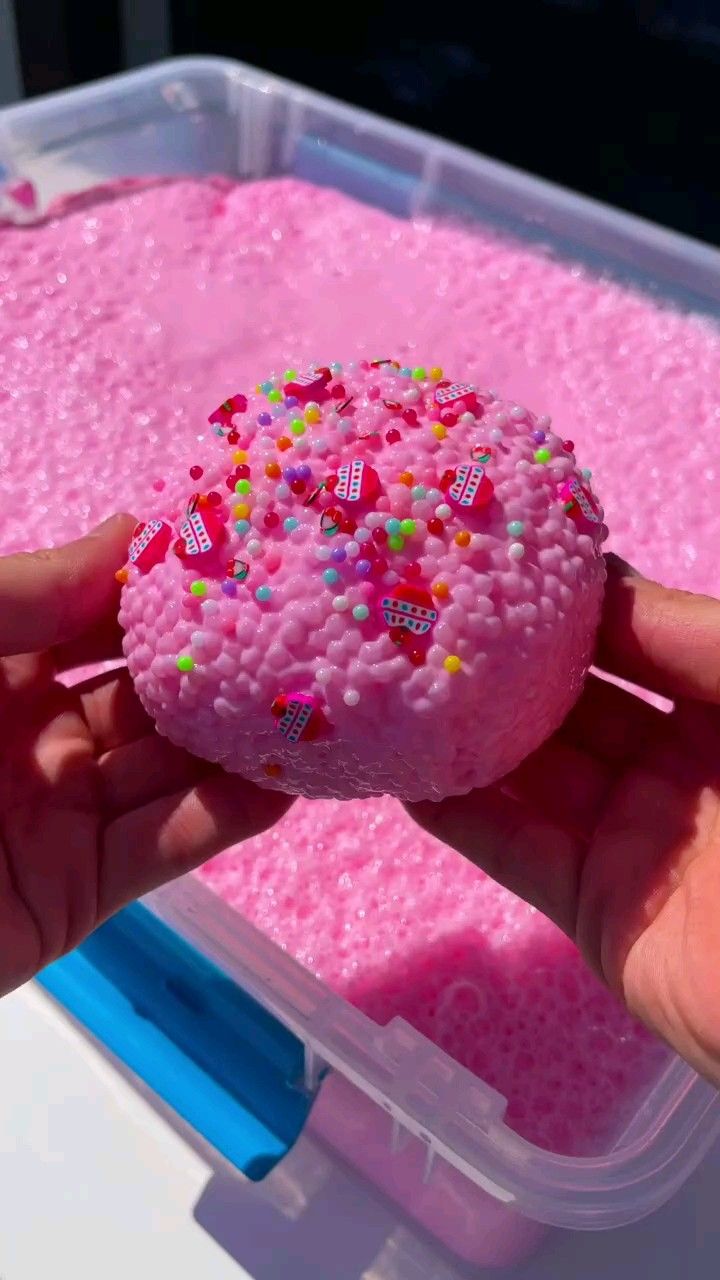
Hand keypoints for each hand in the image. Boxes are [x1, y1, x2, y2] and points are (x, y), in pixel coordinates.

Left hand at [0, 515, 290, 995]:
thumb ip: (21, 591)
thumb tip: (132, 533)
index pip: (95, 610)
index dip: (165, 581)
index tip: (248, 544)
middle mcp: (29, 729)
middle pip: (147, 688)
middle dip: (224, 659)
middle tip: (314, 624)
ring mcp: (58, 813)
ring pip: (170, 767)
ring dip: (242, 739)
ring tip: (328, 700)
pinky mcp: (75, 893)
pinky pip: (162, 847)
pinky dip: (224, 819)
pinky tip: (285, 785)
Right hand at [408, 556, 719, 1087]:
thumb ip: (695, 636)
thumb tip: (596, 581)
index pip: (634, 638)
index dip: (570, 601)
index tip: (493, 558)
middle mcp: (677, 766)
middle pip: (571, 701)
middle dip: (502, 660)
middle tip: (419, 613)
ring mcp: (630, 839)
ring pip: (530, 771)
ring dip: (463, 729)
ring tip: (386, 674)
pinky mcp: (592, 910)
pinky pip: (512, 848)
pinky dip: (456, 810)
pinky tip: (400, 765)